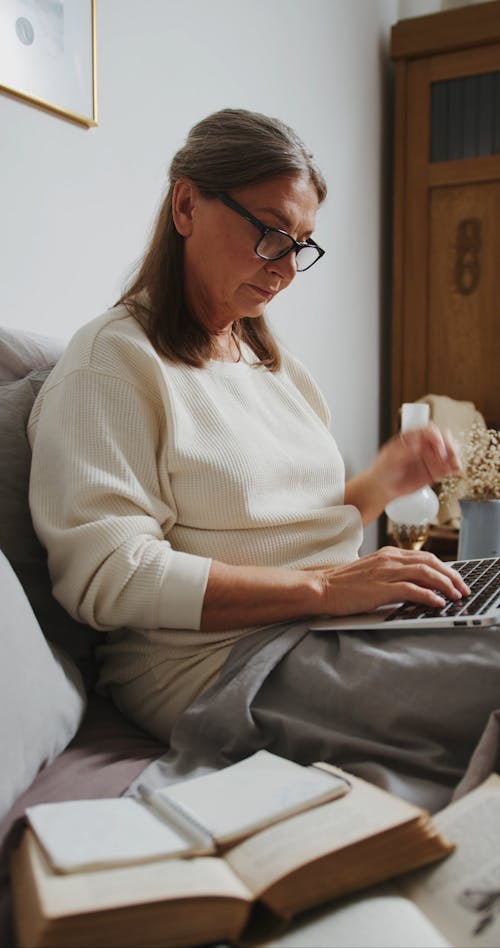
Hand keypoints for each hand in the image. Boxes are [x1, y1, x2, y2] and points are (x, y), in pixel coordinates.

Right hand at [318, 546, 469, 615]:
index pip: (425, 557)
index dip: (445, 568)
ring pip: (425, 573)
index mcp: (388, 554)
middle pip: (430, 562)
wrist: (321, 587)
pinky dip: (428, 596)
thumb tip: (418, 586)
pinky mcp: (381, 588)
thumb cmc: (344, 584)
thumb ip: (394, 575)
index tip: (455, 580)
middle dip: (451, 576)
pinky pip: (412, 590)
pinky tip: (437, 602)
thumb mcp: (373, 573)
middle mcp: (390, 559)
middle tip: (462, 589)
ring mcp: (385, 572)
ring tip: (455, 596)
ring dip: (445, 585)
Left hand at [345, 424, 461, 524]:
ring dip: (454, 456)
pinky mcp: (435, 470)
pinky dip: (454, 467)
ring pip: (449, 452)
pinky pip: (448, 467)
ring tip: (454, 464)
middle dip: (450, 444)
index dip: (437, 436)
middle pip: (443, 438)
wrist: (382, 488)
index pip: (430, 430)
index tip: (438, 445)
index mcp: (413, 437)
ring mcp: (430, 457)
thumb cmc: (382, 470)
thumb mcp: (391, 458)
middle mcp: (424, 445)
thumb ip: (405, 451)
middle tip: (450, 454)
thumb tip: (417, 445)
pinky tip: (454, 470)